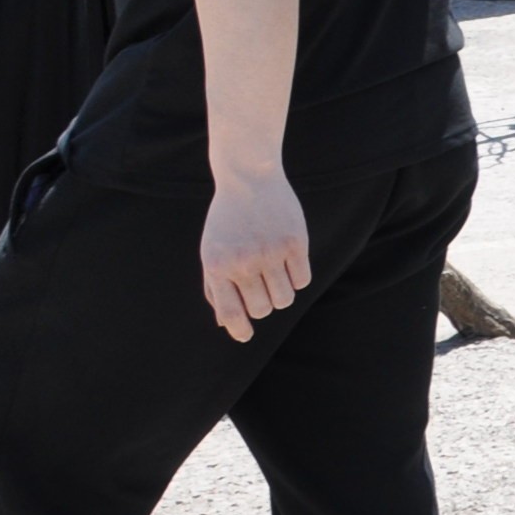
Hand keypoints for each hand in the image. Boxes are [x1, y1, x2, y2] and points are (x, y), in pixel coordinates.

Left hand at [201, 167, 312, 343]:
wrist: (248, 179)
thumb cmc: (227, 221)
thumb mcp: (212, 252)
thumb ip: (215, 288)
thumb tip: (226, 323)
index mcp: (218, 266)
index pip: (231, 313)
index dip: (240, 330)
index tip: (246, 336)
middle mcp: (244, 262)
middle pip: (262, 309)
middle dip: (263, 305)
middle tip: (261, 289)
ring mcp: (271, 252)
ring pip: (285, 298)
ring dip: (281, 294)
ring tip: (276, 277)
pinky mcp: (295, 242)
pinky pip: (303, 280)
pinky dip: (297, 277)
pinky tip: (289, 262)